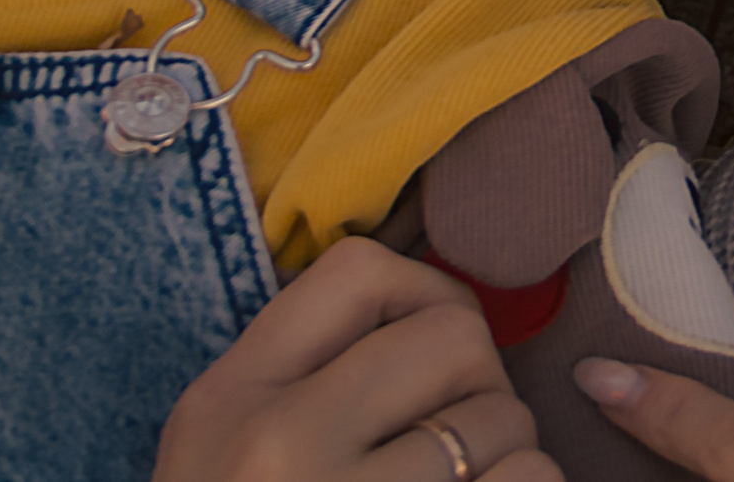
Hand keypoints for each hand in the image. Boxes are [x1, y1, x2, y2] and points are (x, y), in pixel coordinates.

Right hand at [155, 236, 561, 481]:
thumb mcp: (224, 451)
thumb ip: (304, 378)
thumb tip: (440, 311)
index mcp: (229, 402)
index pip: (357, 274)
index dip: (422, 295)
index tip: (429, 350)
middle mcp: (281, 445)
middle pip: (453, 337)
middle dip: (480, 384)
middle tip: (459, 440)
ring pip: (505, 424)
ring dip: (510, 459)